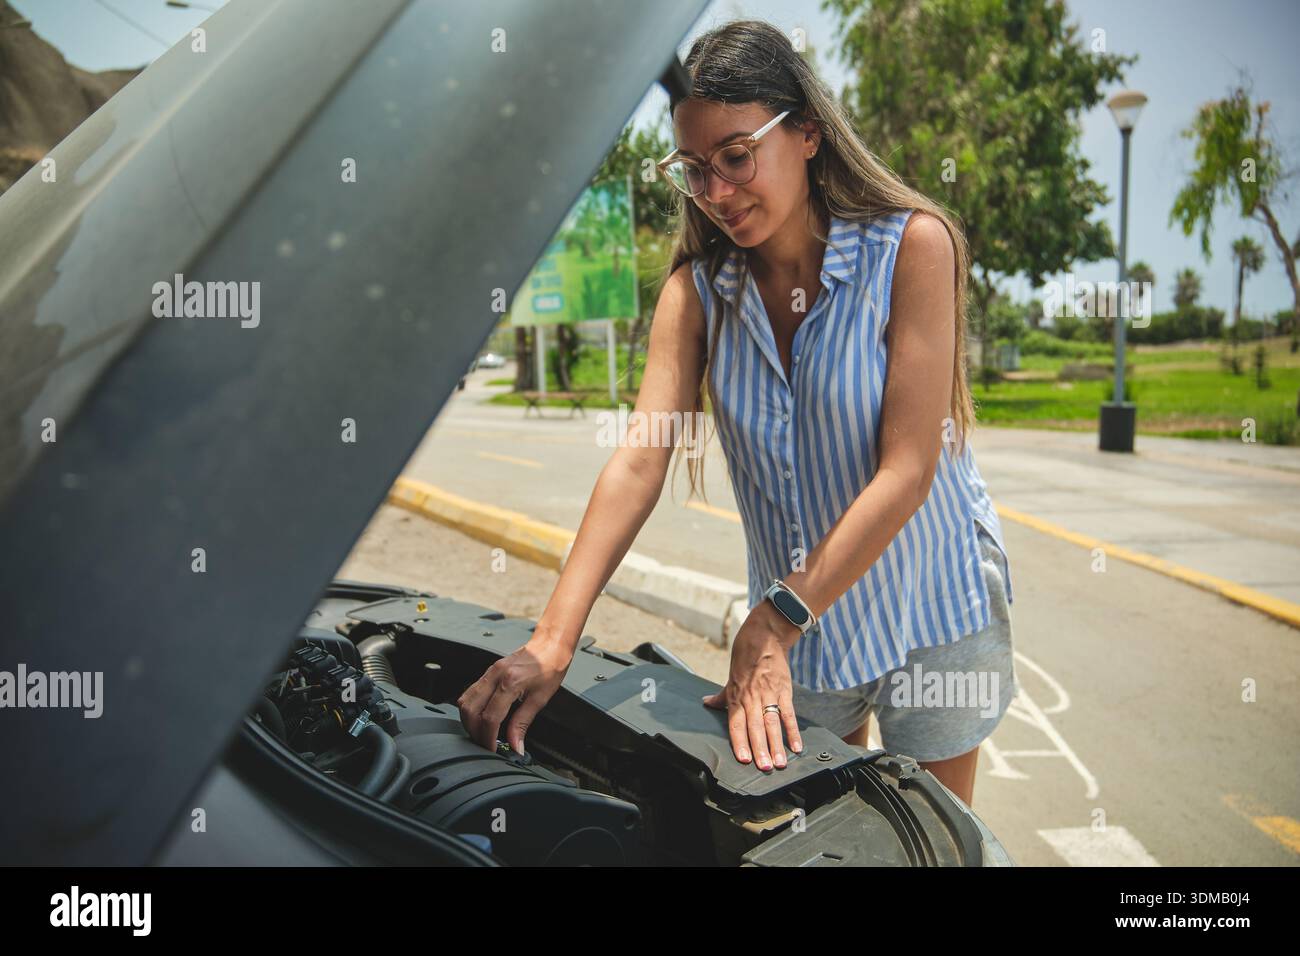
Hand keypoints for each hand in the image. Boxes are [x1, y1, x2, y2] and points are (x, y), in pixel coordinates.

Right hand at [457, 634, 572, 754]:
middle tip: (485, 745)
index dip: (488, 738)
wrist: (550, 645)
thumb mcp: (540, 699)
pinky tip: (480, 717)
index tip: (492, 750)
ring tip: (481, 733)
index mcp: (510, 682)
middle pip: (470, 710)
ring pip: (465, 701)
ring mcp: (489, 672)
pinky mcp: (488, 672)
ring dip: (469, 721)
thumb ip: (522, 724)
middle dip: (474, 732)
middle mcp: (495, 675)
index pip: (490, 718)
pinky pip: (470, 693)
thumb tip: (515, 746)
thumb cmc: (550, 667)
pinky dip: (470, 709)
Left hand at [702, 602, 803, 769]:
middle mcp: (752, 698)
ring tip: (780, 762)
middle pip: (755, 727)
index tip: (743, 758)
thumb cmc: (745, 656)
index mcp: (738, 697)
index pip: (736, 724)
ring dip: (776, 744)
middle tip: (764, 767)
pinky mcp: (784, 690)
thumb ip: (722, 695)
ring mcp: (769, 694)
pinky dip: (793, 730)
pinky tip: (796, 746)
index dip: (740, 741)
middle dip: (760, 749)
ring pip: (772, 723)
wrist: (764, 636)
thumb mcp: (730, 677)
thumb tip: (706, 703)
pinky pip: (789, 713)